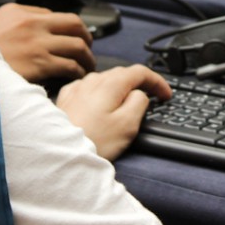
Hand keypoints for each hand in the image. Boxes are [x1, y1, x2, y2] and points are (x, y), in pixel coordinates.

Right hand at [0, 3, 93, 82]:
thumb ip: (13, 23)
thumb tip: (33, 29)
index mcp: (19, 12)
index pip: (54, 15)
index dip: (66, 28)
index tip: (70, 37)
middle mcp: (32, 23)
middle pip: (74, 24)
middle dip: (86, 36)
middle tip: (87, 47)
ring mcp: (38, 43)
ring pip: (77, 46)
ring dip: (86, 57)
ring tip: (86, 65)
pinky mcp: (40, 63)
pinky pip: (70, 65)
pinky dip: (77, 71)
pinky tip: (76, 76)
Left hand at [56, 65, 171, 160]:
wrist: (59, 152)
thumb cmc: (93, 141)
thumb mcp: (128, 124)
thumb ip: (140, 102)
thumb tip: (141, 94)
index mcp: (111, 84)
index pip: (140, 72)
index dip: (157, 81)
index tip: (165, 94)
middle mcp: (92, 80)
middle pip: (122, 74)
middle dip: (139, 84)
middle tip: (151, 97)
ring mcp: (77, 88)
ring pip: (105, 81)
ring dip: (119, 88)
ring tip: (126, 103)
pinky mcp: (66, 99)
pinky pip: (88, 89)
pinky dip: (100, 94)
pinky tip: (100, 105)